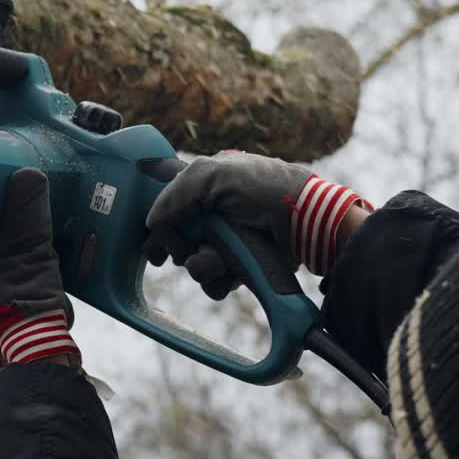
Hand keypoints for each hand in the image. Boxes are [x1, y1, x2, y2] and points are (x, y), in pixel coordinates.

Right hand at [142, 152, 368, 297]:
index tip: (152, 247)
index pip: (170, 209)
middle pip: (177, 242)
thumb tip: (152, 222)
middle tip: (189, 248)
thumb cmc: (265, 189)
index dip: (159, 229)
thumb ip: (175, 193)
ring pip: (194, 266)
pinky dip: (220, 280)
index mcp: (206, 188)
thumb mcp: (213, 174)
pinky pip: (215, 284)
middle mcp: (215, 216)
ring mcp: (228, 242)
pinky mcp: (242, 266)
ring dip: (202, 266)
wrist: (307, 221)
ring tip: (219, 259)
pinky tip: (232, 271)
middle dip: (180, 249)